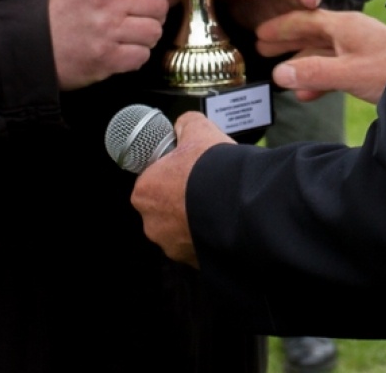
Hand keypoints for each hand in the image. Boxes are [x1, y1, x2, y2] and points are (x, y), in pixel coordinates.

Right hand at [48, 0, 210, 89]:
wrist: (35, 44)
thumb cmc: (67, 9)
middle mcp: (110, 1)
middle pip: (160, 6)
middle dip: (152, 13)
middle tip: (130, 16)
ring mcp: (109, 31)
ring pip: (154, 32)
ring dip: (144, 36)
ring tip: (120, 34)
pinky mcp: (108, 59)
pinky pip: (142, 55)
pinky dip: (134, 55)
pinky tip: (116, 50)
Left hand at [131, 112, 230, 266]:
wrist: (241, 205)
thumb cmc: (212, 169)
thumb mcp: (198, 129)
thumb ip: (185, 124)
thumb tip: (183, 125)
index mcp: (144, 192)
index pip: (152, 180)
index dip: (171, 172)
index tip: (188, 169)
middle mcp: (151, 223)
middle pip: (164, 206)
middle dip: (181, 197)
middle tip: (204, 185)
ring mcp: (171, 245)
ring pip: (181, 227)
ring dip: (194, 217)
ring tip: (217, 202)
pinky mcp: (192, 261)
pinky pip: (197, 243)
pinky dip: (207, 233)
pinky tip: (222, 219)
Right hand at [256, 9, 385, 104]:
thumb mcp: (348, 73)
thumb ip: (313, 73)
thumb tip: (278, 73)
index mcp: (345, 26)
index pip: (305, 20)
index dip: (281, 26)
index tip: (259, 32)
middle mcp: (350, 34)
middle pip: (311, 33)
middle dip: (286, 41)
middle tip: (261, 47)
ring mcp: (359, 51)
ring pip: (322, 53)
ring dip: (300, 63)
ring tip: (279, 73)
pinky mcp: (366, 68)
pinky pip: (335, 70)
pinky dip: (318, 79)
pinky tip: (306, 94)